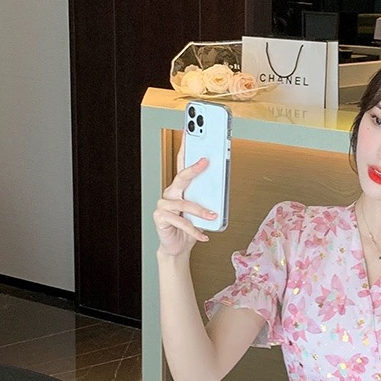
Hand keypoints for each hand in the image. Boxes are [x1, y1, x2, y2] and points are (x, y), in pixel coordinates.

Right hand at [152, 138, 216, 257]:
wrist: (178, 247)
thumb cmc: (189, 227)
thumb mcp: (201, 213)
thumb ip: (206, 200)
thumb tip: (219, 191)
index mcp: (179, 188)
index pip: (182, 164)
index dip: (185, 148)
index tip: (191, 133)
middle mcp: (170, 193)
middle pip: (181, 177)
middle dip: (193, 168)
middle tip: (205, 161)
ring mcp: (164, 204)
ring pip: (184, 203)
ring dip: (201, 211)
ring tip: (212, 216)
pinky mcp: (160, 217)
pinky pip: (181, 222)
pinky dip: (194, 231)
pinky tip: (203, 235)